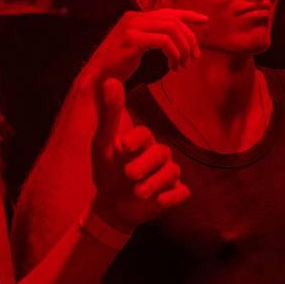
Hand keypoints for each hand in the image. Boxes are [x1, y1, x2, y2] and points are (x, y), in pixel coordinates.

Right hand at [86, 9, 207, 83]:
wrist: (98, 77)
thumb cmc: (118, 65)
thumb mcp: (139, 46)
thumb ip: (154, 37)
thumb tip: (179, 38)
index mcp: (137, 17)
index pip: (168, 11)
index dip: (189, 15)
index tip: (205, 21)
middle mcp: (134, 17)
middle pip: (174, 20)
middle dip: (189, 38)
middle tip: (194, 57)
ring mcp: (132, 26)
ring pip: (171, 29)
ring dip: (183, 47)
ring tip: (183, 64)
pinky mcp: (132, 39)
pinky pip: (164, 41)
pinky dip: (174, 53)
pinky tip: (173, 65)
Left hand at [90, 79, 188, 232]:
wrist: (111, 204)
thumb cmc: (107, 169)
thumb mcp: (103, 144)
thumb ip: (109, 114)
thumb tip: (110, 80)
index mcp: (142, 141)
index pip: (145, 134)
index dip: (136, 139)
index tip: (121, 146)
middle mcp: (158, 155)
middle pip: (162, 153)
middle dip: (145, 164)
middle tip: (128, 174)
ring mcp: (167, 175)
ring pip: (172, 173)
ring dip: (156, 182)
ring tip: (138, 192)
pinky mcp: (172, 194)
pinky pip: (181, 193)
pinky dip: (172, 197)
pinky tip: (159, 202)